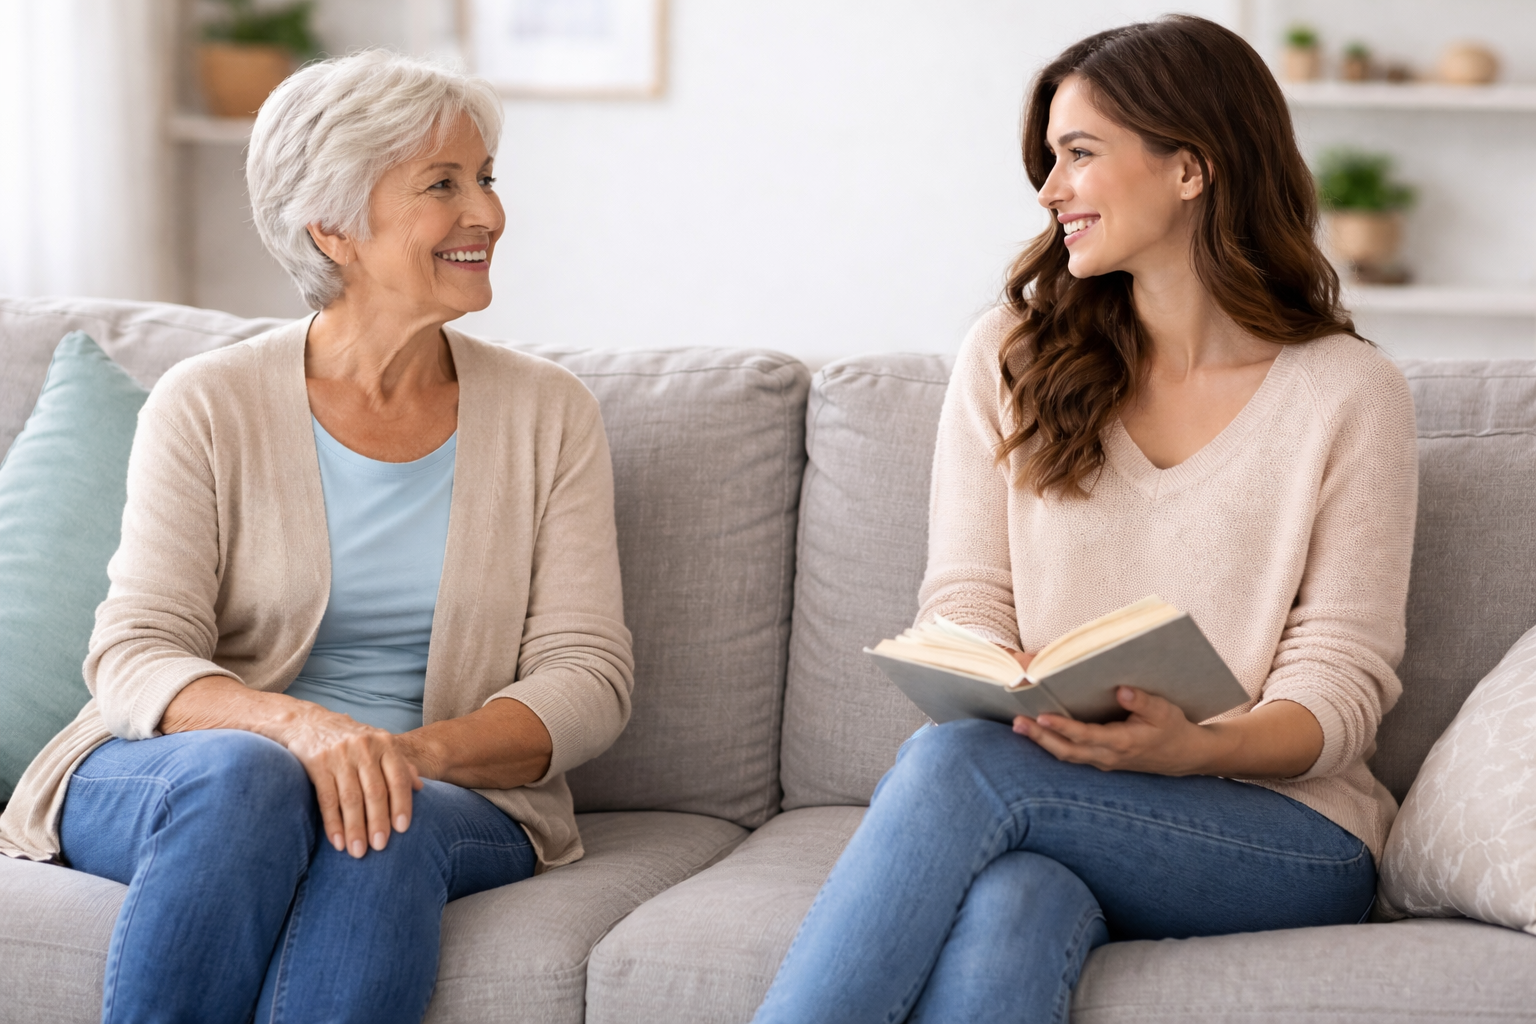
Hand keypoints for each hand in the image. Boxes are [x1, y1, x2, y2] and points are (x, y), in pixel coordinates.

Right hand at [275, 704, 426, 857]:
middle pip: (374, 791)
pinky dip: (332, 823)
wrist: (309, 722)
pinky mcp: (316, 764)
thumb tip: (421, 787)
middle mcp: (363, 748)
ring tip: (358, 852)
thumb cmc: (351, 739)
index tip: (402, 829)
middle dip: (378, 822)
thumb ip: (400, 764)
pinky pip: (327, 799)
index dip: (401, 804)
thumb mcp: (379, 744)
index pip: (397, 778)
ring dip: (355, 828)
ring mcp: (339, 755)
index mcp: (384, 743)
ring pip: (350, 798)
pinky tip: (337, 841)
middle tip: (380, 847)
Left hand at [1013, 686, 1216, 775]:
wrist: (1184, 756)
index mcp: (1122, 742)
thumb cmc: (1173, 729)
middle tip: (1017, 722)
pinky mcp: (1101, 760)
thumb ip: (1143, 701)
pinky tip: (1038, 732)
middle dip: (1040, 737)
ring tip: (1019, 725)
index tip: (1042, 716)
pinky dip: (1053, 744)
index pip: (1085, 736)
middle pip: (1067, 750)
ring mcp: (1103, 761)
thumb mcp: (1164, 711)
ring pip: (1066, 755)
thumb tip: (1121, 690)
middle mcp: (1108, 756)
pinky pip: (1072, 754)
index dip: (1062, 727)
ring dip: (1041, 742)